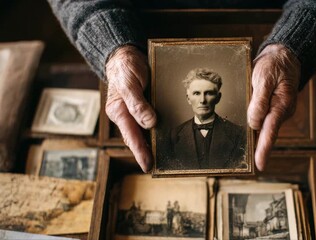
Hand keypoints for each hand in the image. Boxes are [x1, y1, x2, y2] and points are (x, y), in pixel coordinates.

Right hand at [105, 45, 156, 171]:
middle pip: (136, 138)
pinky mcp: (143, 107)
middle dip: (146, 153)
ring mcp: (134, 112)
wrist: (127, 55)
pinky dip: (155, 130)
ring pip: (143, 132)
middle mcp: (126, 115)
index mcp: (118, 111)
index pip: (131, 136)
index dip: (140, 152)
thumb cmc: (125, 69)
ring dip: (151, 144)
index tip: (148, 165)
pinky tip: (164, 137)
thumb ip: (137, 104)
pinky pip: (149, 122)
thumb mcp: (129, 83)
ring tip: (163, 157)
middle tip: (158, 167)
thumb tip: (150, 123)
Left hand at [248, 44, 300, 170]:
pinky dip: (256, 125)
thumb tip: (254, 122)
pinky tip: (249, 131)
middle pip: (267, 133)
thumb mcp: (264, 78)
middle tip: (253, 163)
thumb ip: (259, 101)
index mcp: (281, 106)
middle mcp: (281, 112)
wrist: (284, 57)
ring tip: (250, 144)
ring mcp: (277, 112)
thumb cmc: (274, 66)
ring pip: (263, 127)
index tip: (260, 164)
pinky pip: (263, 120)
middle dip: (259, 147)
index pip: (270, 131)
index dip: (264, 149)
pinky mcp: (272, 109)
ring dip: (255, 135)